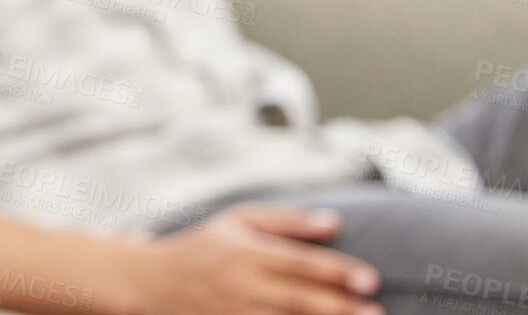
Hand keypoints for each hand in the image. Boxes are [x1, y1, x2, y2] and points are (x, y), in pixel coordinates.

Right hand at [126, 204, 383, 314]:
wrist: (150, 282)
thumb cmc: (202, 247)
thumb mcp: (236, 221)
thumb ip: (286, 221)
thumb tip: (334, 221)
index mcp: (244, 251)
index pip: (297, 262)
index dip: (335, 271)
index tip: (370, 279)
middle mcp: (240, 284)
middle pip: (297, 299)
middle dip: (338, 307)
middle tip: (377, 312)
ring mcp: (232, 313)